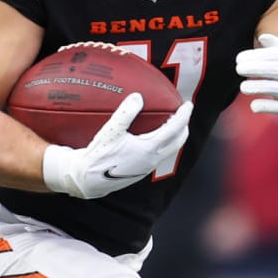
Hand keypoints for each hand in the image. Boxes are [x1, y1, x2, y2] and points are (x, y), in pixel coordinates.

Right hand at [42, 92, 192, 199]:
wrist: (88, 180)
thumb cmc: (98, 155)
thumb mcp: (110, 132)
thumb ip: (125, 113)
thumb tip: (138, 96)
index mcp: (149, 149)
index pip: (174, 129)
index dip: (183, 115)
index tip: (188, 104)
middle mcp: (152, 159)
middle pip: (178, 142)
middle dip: (184, 127)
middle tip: (183, 114)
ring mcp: (147, 167)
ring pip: (170, 150)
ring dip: (175, 137)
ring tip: (171, 125)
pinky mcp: (140, 171)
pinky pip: (159, 155)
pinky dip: (164, 144)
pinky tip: (153, 138)